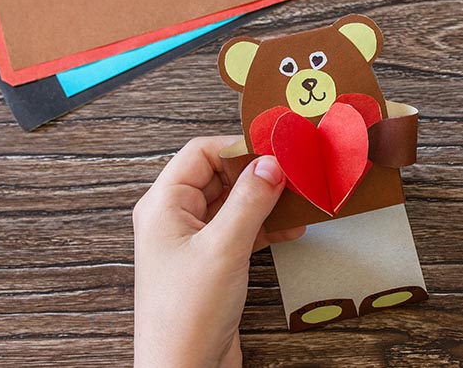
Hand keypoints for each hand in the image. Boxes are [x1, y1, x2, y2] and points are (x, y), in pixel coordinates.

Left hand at [133, 136, 303, 367]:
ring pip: (234, 203)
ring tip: (298, 200)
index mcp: (164, 205)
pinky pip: (240, 229)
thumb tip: (271, 163)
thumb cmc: (187, 315)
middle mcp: (175, 218)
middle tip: (293, 173)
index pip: (200, 153)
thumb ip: (249, 201)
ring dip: (265, 201)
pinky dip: (265, 226)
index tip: (275, 150)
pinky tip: (291, 228)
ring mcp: (194, 240)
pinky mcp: (211, 261)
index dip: (238, 147)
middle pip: (220, 175)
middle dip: (257, 174)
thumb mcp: (223, 248)